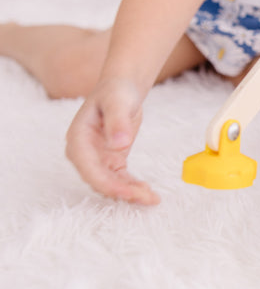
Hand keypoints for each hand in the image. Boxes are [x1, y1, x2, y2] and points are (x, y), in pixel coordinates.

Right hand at [65, 78, 159, 204]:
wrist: (122, 89)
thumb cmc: (116, 92)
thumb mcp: (118, 102)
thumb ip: (117, 121)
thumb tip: (119, 144)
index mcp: (78, 139)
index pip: (89, 169)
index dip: (107, 184)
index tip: (127, 193)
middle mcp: (84, 153)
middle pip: (99, 181)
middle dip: (121, 193)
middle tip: (146, 199)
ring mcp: (97, 159)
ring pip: (111, 184)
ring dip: (130, 194)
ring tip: (152, 199)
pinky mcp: (111, 161)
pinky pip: (120, 179)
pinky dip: (133, 187)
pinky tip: (148, 192)